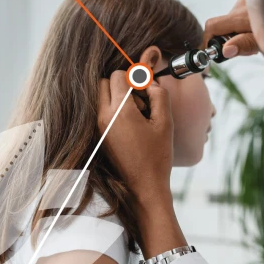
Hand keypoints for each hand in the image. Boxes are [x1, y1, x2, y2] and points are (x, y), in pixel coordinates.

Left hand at [98, 71, 186, 256]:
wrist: (144, 187)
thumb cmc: (156, 157)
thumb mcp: (165, 123)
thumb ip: (159, 96)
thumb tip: (151, 83)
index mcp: (120, 112)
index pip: (118, 76)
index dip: (135, 78)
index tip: (147, 90)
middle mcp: (104, 117)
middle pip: (105, 83)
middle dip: (122, 85)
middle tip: (141, 101)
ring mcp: (99, 127)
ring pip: (102, 97)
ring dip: (118, 98)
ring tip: (137, 116)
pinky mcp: (99, 135)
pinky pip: (103, 112)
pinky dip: (115, 111)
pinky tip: (131, 126)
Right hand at [202, 0, 258, 57]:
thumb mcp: (263, 42)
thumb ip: (242, 46)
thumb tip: (225, 50)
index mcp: (241, 16)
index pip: (212, 26)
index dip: (206, 40)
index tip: (208, 52)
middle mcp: (242, 2)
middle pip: (223, 24)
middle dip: (228, 36)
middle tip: (242, 45)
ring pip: (233, 17)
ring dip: (238, 28)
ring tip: (255, 34)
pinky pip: (241, 8)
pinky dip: (244, 19)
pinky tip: (257, 24)